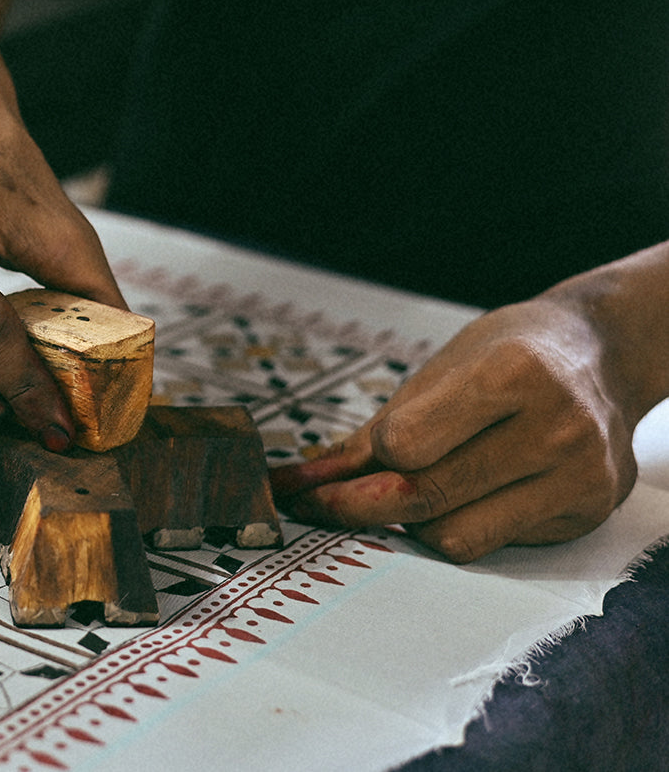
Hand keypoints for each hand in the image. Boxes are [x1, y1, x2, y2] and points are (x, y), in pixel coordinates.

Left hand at [269, 296, 639, 562]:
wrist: (601, 355)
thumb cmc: (509, 356)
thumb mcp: (439, 372)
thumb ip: (371, 436)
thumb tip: (298, 483)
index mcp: (512, 373)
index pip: (407, 444)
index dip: (366, 459)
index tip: (334, 469)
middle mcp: (555, 426)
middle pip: (427, 496)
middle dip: (362, 506)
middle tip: (325, 504)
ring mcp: (579, 474)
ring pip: (456, 536)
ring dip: (413, 523)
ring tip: (407, 492)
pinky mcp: (587, 511)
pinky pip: (493, 545)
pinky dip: (457, 528)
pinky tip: (456, 500)